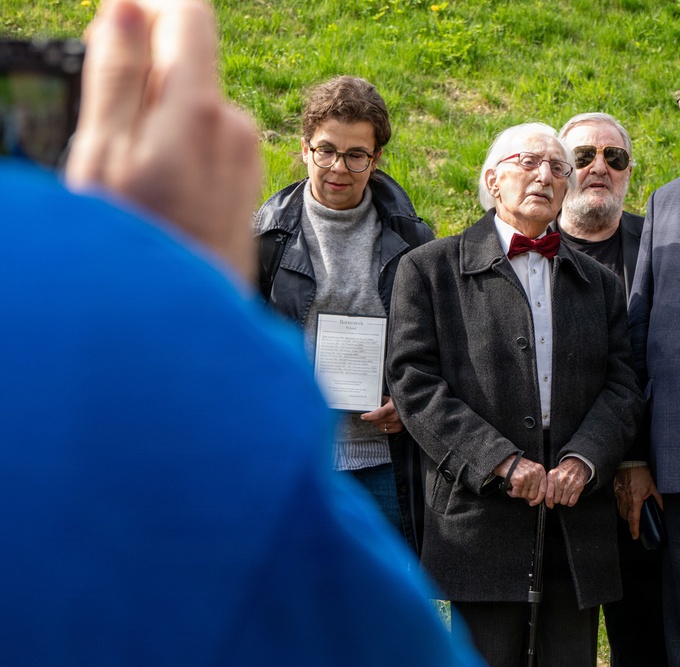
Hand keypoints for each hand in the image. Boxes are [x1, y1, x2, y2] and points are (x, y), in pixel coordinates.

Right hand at [66, 0, 260, 280]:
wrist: (186, 330)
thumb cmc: (137, 249)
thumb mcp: (106, 156)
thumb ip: (120, 76)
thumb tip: (130, 8)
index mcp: (201, 110)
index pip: (188, 16)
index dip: (145, 8)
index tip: (110, 28)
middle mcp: (237, 128)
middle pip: (186, 67)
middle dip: (143, 81)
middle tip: (107, 138)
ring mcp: (247, 160)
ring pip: (193, 110)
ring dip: (157, 125)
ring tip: (133, 183)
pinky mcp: (246, 185)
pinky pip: (207, 146)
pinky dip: (176, 153)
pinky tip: (159, 198)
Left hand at [360, 396, 402, 434]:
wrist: (410, 406)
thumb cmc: (398, 401)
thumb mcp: (389, 398)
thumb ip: (380, 401)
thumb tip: (370, 404)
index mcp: (391, 408)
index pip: (377, 414)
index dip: (369, 416)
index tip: (363, 416)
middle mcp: (394, 417)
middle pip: (377, 421)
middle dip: (372, 419)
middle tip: (371, 415)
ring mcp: (397, 423)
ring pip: (380, 426)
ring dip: (377, 423)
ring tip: (380, 417)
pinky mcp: (398, 428)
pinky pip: (385, 430)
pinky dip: (382, 427)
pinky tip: (384, 422)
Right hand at [493, 454, 546, 505]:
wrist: (504, 459)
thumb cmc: (516, 465)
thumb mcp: (531, 470)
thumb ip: (536, 482)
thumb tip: (535, 499)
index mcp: (540, 471)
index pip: (543, 490)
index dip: (538, 499)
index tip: (533, 503)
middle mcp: (535, 473)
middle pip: (533, 495)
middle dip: (525, 495)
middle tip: (519, 490)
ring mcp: (527, 476)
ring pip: (524, 495)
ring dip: (517, 493)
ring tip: (514, 487)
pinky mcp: (518, 480)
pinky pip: (516, 494)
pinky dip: (511, 493)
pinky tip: (510, 488)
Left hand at [545, 457, 588, 508]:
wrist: (576, 464)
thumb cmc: (563, 471)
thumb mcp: (553, 474)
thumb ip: (547, 485)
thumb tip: (545, 499)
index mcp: (552, 476)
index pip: (548, 495)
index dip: (549, 503)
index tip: (550, 505)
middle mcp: (561, 480)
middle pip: (556, 500)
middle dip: (557, 500)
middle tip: (559, 495)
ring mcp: (570, 484)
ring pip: (564, 502)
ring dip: (564, 501)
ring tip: (564, 494)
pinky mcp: (578, 488)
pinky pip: (572, 502)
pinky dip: (570, 502)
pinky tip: (570, 497)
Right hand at [614, 466, 661, 538]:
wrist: (631, 461)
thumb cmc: (642, 473)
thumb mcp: (653, 487)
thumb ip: (657, 500)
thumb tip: (661, 509)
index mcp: (636, 499)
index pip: (634, 518)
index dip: (634, 529)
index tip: (635, 536)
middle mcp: (626, 498)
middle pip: (625, 516)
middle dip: (630, 521)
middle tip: (636, 522)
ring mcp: (619, 494)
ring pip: (620, 510)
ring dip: (626, 514)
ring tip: (632, 512)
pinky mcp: (616, 490)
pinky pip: (618, 501)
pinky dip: (622, 505)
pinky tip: (627, 501)